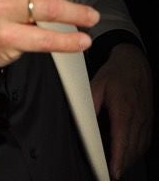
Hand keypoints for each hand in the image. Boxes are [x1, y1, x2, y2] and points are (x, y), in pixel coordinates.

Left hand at [90, 43, 153, 179]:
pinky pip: (145, 141)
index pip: (121, 140)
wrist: (134, 63)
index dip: (117, 158)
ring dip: (129, 160)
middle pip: (131, 148)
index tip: (112, 171)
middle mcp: (137, 116)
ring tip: (117, 168)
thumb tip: (83, 120)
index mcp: (124, 109)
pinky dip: (137, 151)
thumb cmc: (116, 74)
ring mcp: (145, 118)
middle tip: (110, 174)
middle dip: (122, 164)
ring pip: (139, 147)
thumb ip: (90, 104)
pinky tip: (129, 155)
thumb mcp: (97, 84)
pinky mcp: (148, 119)